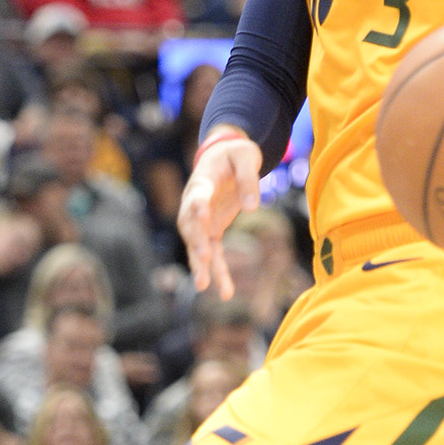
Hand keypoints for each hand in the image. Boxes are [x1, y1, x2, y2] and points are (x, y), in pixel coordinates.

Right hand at [178, 131, 261, 294]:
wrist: (225, 155)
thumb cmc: (235, 154)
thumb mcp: (246, 156)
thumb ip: (248, 178)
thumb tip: (252, 208)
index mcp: (202, 180)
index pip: (197, 195)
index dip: (198, 205)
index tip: (202, 214)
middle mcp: (195, 203)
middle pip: (191, 225)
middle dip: (196, 241)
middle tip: (203, 257)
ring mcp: (202, 219)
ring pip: (197, 244)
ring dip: (200, 264)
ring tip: (203, 285)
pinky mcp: (212, 230)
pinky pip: (213, 253)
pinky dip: (218, 271)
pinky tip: (224, 291)